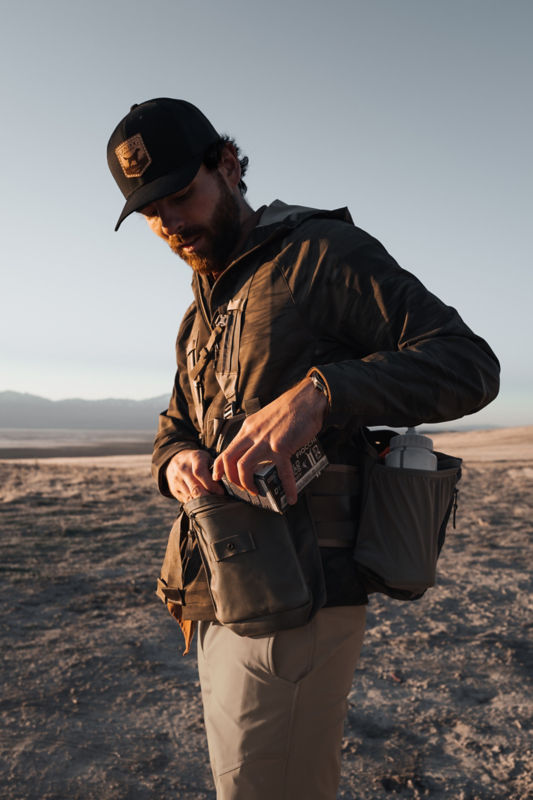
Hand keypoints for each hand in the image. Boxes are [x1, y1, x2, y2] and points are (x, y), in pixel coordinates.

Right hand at [166, 449, 224, 502]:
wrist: (175, 461)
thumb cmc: (198, 461)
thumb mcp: (207, 458)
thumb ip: (215, 468)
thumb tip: (227, 484)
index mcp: (194, 458)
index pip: (200, 473)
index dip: (211, 485)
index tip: (221, 492)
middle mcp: (183, 468)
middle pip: (195, 488)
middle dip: (209, 497)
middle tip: (219, 502)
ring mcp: (177, 480)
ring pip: (191, 496)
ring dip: (203, 503)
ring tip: (214, 505)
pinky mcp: (174, 490)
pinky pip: (186, 501)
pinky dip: (196, 505)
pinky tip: (204, 506)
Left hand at [212, 378, 327, 504]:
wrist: (307, 399)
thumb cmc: (291, 408)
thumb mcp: (265, 419)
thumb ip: (258, 434)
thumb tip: (258, 451)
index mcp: (248, 429)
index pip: (225, 450)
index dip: (219, 468)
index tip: (219, 478)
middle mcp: (252, 434)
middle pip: (229, 460)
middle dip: (231, 479)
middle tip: (242, 488)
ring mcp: (265, 441)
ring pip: (244, 466)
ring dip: (247, 483)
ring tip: (258, 491)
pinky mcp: (282, 446)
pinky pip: (282, 472)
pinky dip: (287, 487)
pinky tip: (291, 497)